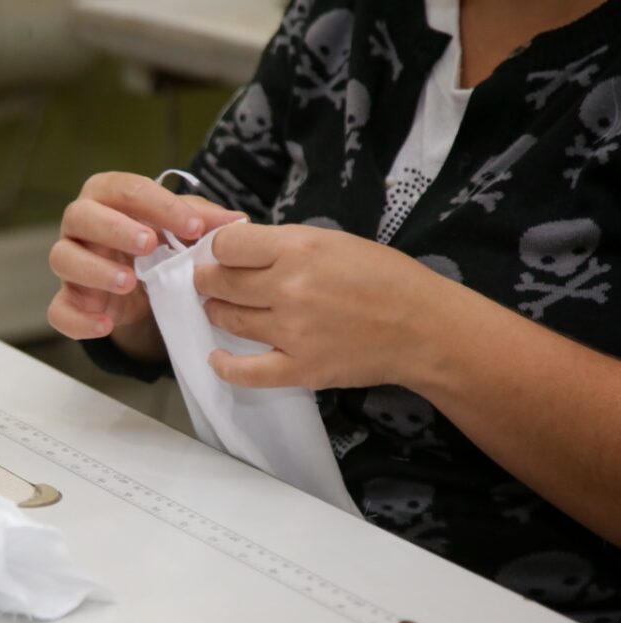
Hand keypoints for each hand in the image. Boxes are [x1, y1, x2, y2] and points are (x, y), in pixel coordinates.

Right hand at [47, 172, 245, 359]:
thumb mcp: (180, 228)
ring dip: (95, 270)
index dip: (158, 205)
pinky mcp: (68, 299)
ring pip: (63, 259)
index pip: (125, 189)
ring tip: (130, 283)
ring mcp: (70, 262)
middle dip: (114, 228)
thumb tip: (238, 222)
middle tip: (149, 244)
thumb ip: (202, 220)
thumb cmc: (155, 245)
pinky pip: (58, 310)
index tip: (193, 226)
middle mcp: (80, 224)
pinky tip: (105, 324)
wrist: (139, 288)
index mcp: (107, 197)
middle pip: (80, 215)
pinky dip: (78, 320)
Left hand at [194, 223, 458, 389]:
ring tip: (221, 308)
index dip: (219, 249)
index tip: (224, 255)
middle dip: (207, 280)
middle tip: (210, 282)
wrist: (424, 327)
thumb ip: (286, 244)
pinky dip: (224, 366)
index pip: (226, 246)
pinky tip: (216, 357)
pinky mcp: (298, 368)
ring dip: (217, 312)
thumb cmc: (385, 277)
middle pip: (219, 282)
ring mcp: (290, 331)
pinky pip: (244, 372)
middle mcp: (287, 288)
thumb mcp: (334, 241)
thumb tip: (243, 249)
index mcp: (298, 249)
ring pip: (227, 320)